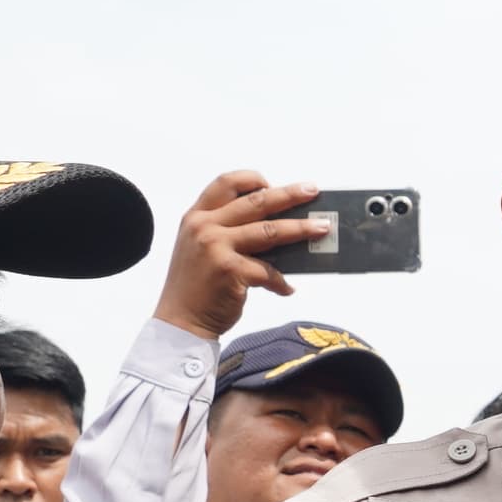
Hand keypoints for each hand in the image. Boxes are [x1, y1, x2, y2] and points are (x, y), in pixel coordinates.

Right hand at [155, 171, 328, 341]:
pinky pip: (268, 271)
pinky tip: (288, 288)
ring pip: (269, 231)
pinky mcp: (230, 270)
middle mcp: (204, 227)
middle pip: (256, 202)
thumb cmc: (195, 288)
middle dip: (289, 194)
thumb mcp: (201, 249)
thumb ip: (227, 232)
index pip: (226, 183)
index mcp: (196, 217)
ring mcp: (216, 247)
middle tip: (313, 191)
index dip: (252, 179)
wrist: (180, 322)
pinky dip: (281, 281)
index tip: (272, 184)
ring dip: (300, 229)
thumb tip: (277, 227)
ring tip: (321, 229)